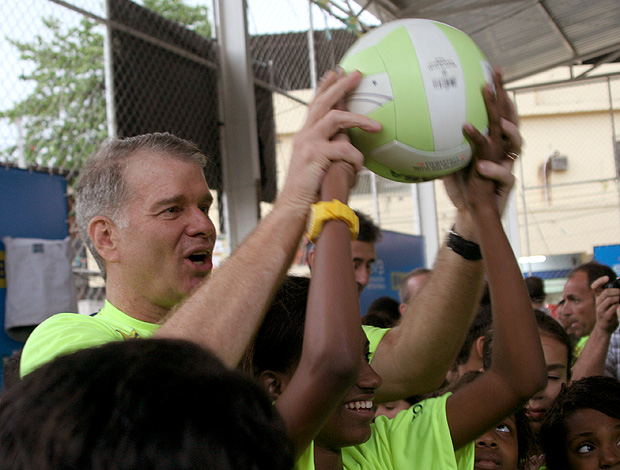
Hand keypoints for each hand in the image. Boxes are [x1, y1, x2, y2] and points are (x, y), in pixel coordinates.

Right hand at [281, 70, 380, 209]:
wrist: (293, 206)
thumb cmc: (309, 189)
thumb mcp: (319, 165)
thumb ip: (331, 151)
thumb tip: (351, 145)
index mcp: (305, 135)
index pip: (314, 104)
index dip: (324, 86)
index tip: (334, 72)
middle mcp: (305, 134)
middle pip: (323, 101)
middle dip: (341, 86)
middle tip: (356, 74)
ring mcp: (308, 143)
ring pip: (335, 118)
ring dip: (358, 119)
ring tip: (376, 125)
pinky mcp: (315, 155)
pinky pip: (343, 148)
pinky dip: (355, 156)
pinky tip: (360, 165)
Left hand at [443, 70, 518, 235]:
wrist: (473, 214)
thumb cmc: (463, 186)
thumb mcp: (449, 161)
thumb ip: (442, 145)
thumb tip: (415, 130)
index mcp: (492, 143)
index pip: (497, 113)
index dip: (497, 92)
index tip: (490, 70)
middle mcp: (502, 151)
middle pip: (509, 119)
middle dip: (504, 97)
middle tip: (494, 78)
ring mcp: (506, 166)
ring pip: (514, 142)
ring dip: (506, 127)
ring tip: (494, 118)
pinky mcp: (505, 184)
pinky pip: (502, 172)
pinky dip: (491, 166)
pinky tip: (479, 163)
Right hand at [592, 276, 619, 333]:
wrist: (604, 328)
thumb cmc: (608, 313)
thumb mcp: (607, 303)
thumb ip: (611, 295)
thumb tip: (619, 283)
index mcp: (598, 298)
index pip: (594, 286)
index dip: (599, 281)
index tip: (607, 278)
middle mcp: (597, 303)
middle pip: (606, 292)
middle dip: (617, 291)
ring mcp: (600, 310)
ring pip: (610, 300)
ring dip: (619, 298)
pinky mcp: (605, 317)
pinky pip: (613, 308)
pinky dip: (619, 306)